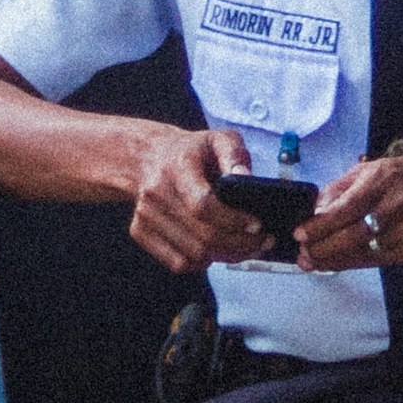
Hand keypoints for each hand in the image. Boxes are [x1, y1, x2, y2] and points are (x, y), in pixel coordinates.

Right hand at [125, 123, 273, 277]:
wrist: (147, 157)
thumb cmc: (190, 151)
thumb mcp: (217, 139)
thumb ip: (234, 153)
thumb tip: (245, 178)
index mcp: (176, 167)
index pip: (203, 204)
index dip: (233, 220)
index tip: (257, 226)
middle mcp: (156, 193)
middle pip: (202, 235)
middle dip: (240, 244)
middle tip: (263, 242)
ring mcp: (145, 215)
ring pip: (193, 255)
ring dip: (225, 257)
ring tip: (246, 248)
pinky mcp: (140, 232)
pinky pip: (178, 263)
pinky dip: (202, 263)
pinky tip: (218, 251)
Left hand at [297, 144, 402, 273]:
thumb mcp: (380, 167)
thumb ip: (345, 187)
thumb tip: (316, 207)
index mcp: (382, 180)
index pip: (341, 210)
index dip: (317, 227)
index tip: (300, 235)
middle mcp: (396, 205)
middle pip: (350, 236)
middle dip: (322, 250)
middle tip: (304, 256)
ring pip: (365, 253)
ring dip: (336, 260)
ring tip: (316, 263)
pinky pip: (382, 260)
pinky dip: (360, 262)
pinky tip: (345, 262)